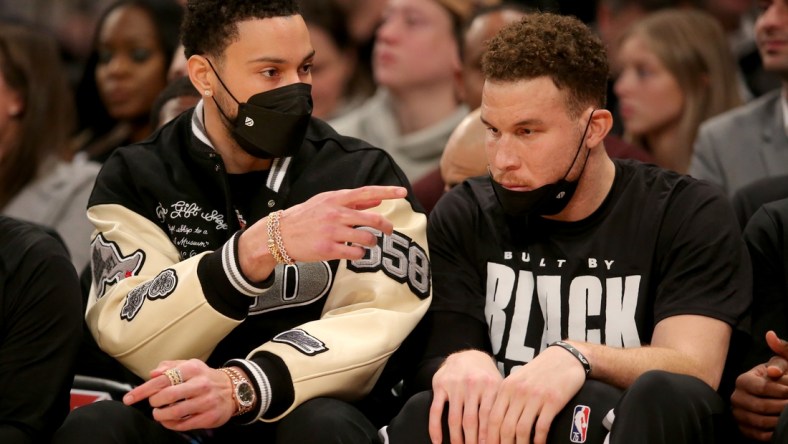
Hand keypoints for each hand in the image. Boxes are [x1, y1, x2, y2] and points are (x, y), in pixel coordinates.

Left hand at [123, 359, 235, 430]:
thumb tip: (152, 373)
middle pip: (167, 396)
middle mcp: (200, 385)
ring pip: (174, 413)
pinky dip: (171, 424)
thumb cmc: (206, 378)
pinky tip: (169, 420)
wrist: (234, 389)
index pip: (162, 380)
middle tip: (154, 403)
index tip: (130, 398)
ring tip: (159, 413)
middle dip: (154, 402)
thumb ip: (170, 367)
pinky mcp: (209, 417)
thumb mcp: (191, 365)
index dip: (143, 390)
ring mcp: (205, 402)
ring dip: (160, 415)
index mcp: (193, 370)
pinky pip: (183, 425)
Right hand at [239, 185, 406, 280]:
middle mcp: (335, 214)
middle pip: (372, 220)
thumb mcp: (326, 203)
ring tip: (368, 243)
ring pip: (367, 239)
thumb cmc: (305, 217)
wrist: (279, 235)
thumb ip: (352, 202)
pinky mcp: (328, 250)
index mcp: (336, 199)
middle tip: (389, 231)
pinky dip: (360, 254)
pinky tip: (355, 253)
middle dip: (386, 226)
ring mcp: (332, 232)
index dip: (386, 192)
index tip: (403, 192)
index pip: (366, 192)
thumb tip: (376, 202)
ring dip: (372, 243)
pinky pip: (355, 254)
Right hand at [430, 350, 502, 443]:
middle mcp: (472, 384)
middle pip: (471, 421)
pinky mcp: (440, 386)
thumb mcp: (498, 385)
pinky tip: (437, 442)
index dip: (488, 436)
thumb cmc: (486, 377)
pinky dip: (435, 428)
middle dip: (472, 441)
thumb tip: (508, 432)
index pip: (488, 417)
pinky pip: (436, 411)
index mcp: (490, 385)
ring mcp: (455, 385)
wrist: (467, 355)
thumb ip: (501, 405)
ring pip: (454, 419)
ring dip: (456, 439)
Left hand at [486, 344, 585, 443]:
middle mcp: (518, 392)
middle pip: (504, 426)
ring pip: (521, 430)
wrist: (565, 357)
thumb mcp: (518, 379)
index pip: (492, 418)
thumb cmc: (540, 371)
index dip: (489, 437)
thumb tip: (497, 423)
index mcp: (506, 387)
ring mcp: (535, 396)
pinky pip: (542, 427)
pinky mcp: (553, 401)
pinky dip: (539, 441)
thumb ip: (507, 397)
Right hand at [731, 332, 787, 440]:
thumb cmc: (781, 378)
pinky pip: (756, 435)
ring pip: (758, 422)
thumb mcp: (784, 362)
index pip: (763, 387)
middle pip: (760, 406)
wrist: (775, 395)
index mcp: (743, 380)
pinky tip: (781, 427)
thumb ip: (781, 350)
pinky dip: (771, 434)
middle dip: (782, 406)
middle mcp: (736, 396)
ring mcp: (738, 413)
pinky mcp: (743, 428)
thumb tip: (770, 335)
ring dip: (778, 421)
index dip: (782, 390)